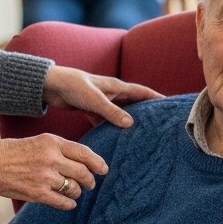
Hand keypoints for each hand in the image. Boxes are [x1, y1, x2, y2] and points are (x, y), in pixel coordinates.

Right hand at [0, 134, 106, 207]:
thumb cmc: (10, 152)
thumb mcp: (36, 141)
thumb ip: (58, 148)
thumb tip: (80, 160)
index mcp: (51, 142)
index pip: (84, 152)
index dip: (97, 162)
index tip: (103, 169)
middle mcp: (51, 158)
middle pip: (83, 172)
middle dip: (90, 180)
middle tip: (90, 184)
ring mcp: (46, 177)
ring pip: (74, 188)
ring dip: (77, 191)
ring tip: (74, 191)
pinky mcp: (39, 193)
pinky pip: (63, 202)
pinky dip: (69, 204)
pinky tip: (68, 203)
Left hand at [43, 65, 161, 128]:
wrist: (52, 85)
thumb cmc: (74, 86)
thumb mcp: (96, 100)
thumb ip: (112, 112)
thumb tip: (131, 124)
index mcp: (117, 87)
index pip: (142, 92)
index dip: (157, 98)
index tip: (170, 105)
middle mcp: (112, 93)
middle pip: (134, 103)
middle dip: (146, 112)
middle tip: (159, 124)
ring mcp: (102, 101)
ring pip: (120, 113)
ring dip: (128, 122)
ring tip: (140, 134)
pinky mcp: (91, 109)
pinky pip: (106, 120)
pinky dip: (111, 128)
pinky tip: (115, 138)